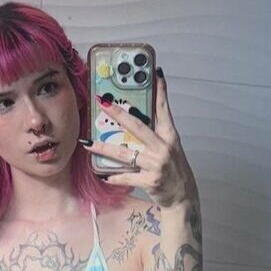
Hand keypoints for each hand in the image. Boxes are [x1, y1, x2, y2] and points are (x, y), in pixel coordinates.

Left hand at [81, 70, 198, 208]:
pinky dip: (113, 177)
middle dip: (119, 114)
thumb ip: (155, 135)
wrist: (183, 196)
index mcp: (169, 137)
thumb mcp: (170, 148)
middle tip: (104, 103)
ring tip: (88, 143)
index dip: (160, 92)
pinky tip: (102, 175)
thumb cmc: (174, 170)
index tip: (156, 74)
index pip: (164, 110)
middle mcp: (163, 148)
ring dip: (103, 148)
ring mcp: (156, 164)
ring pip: (124, 153)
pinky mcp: (149, 180)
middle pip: (137, 127)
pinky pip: (126, 177)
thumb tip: (134, 121)